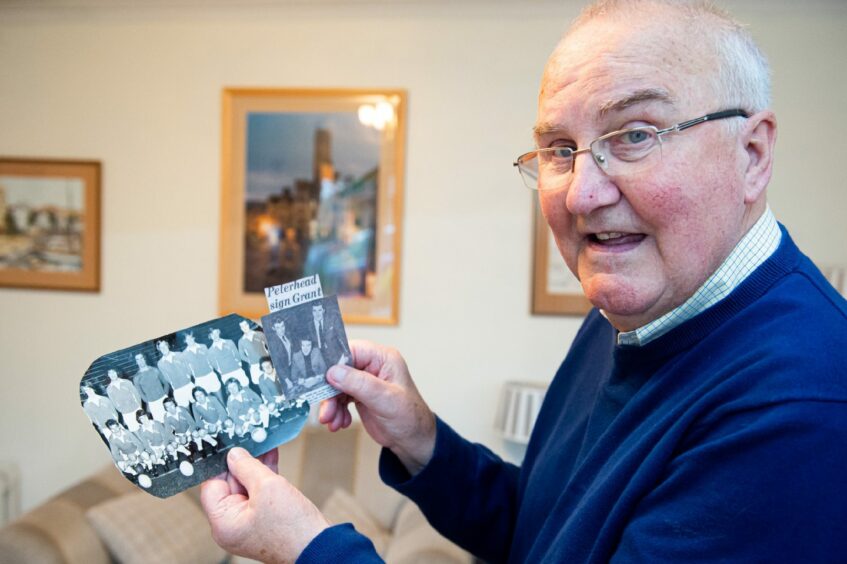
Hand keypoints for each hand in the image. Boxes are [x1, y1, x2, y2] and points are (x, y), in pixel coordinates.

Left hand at [200, 447, 329, 563]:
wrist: (318, 548)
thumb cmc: (292, 528)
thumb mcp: (267, 487)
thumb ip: (247, 467)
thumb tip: (234, 454)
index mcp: (223, 523)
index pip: (212, 486)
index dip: (221, 463)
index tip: (229, 444)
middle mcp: (231, 525)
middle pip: (230, 484)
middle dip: (242, 462)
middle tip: (249, 437)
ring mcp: (248, 523)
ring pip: (247, 486)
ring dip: (256, 466)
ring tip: (263, 442)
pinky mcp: (263, 519)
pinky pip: (259, 493)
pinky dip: (265, 476)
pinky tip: (270, 456)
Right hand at [320, 340, 435, 475]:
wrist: (412, 441)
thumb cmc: (409, 418)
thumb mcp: (385, 400)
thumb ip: (359, 384)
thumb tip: (333, 372)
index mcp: (383, 358)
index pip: (351, 350)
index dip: (334, 363)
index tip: (321, 379)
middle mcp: (373, 366)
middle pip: (340, 370)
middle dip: (330, 391)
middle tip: (325, 410)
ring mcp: (365, 381)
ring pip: (337, 386)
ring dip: (331, 404)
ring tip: (331, 421)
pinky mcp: (359, 395)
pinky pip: (339, 398)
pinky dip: (336, 411)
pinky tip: (340, 423)